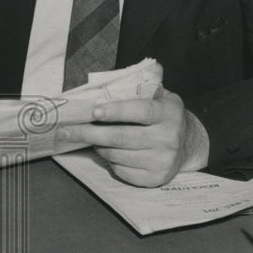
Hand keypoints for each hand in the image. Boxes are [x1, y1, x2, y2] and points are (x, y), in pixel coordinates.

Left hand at [53, 88, 208, 186]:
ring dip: (97, 146)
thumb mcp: (161, 95)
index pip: (140, 111)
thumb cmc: (163, 115)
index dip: (116, 111)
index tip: (94, 111)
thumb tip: (122, 73)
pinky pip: (121, 170)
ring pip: (116, 155)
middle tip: (65, 130)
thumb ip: (143, 84)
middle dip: (89, 133)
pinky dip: (109, 161)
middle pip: (121, 137)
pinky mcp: (155, 179)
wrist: (187, 145)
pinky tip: (106, 151)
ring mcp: (162, 161)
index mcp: (169, 113)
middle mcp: (168, 138)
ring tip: (89, 137)